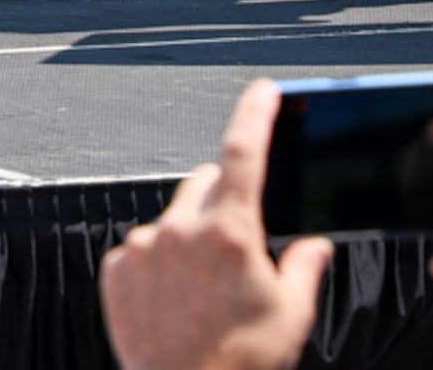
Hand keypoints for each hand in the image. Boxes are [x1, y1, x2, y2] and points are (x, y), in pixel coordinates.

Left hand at [100, 79, 332, 369]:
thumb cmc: (242, 364)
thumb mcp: (292, 316)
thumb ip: (304, 268)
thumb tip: (315, 247)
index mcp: (230, 233)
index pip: (244, 152)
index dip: (256, 114)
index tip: (264, 90)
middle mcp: (180, 230)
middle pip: (206, 185)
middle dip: (225, 199)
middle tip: (240, 243)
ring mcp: (143, 248)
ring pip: (173, 220)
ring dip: (190, 238)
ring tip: (204, 292)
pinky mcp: (117, 270)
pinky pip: (142, 249)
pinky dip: (159, 264)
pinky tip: (174, 302)